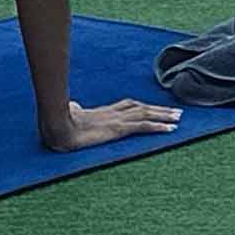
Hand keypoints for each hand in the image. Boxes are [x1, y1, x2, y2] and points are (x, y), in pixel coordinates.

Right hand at [47, 97, 182, 148]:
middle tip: (176, 111)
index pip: (128, 105)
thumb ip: (75, 110)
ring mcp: (117, 119)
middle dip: (159, 109)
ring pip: (147, 114)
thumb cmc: (57, 123)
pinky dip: (159, 126)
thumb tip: (73, 105)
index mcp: (102, 111)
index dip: (142, 106)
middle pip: (142, 107)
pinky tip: (171, 129)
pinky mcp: (118, 128)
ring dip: (164, 116)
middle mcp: (113, 113)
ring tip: (179, 118)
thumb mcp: (69, 115)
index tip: (153, 107)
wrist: (56, 127)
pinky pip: (143, 126)